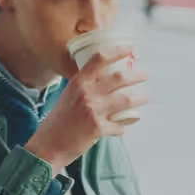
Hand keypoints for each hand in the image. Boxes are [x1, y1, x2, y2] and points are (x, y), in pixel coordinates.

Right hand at [24, 48, 148, 175]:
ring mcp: (94, 110)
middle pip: (119, 78)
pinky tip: (123, 127)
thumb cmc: (57, 122)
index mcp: (78, 82)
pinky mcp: (98, 128)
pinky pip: (119, 125)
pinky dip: (123, 126)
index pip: (100, 58)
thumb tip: (102, 81)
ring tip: (145, 98)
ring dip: (139, 99)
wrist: (49, 146)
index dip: (118, 51)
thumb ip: (84, 87)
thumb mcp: (68, 96)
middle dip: (136, 75)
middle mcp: (87, 93)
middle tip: (144, 75)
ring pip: (126, 100)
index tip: (130, 48)